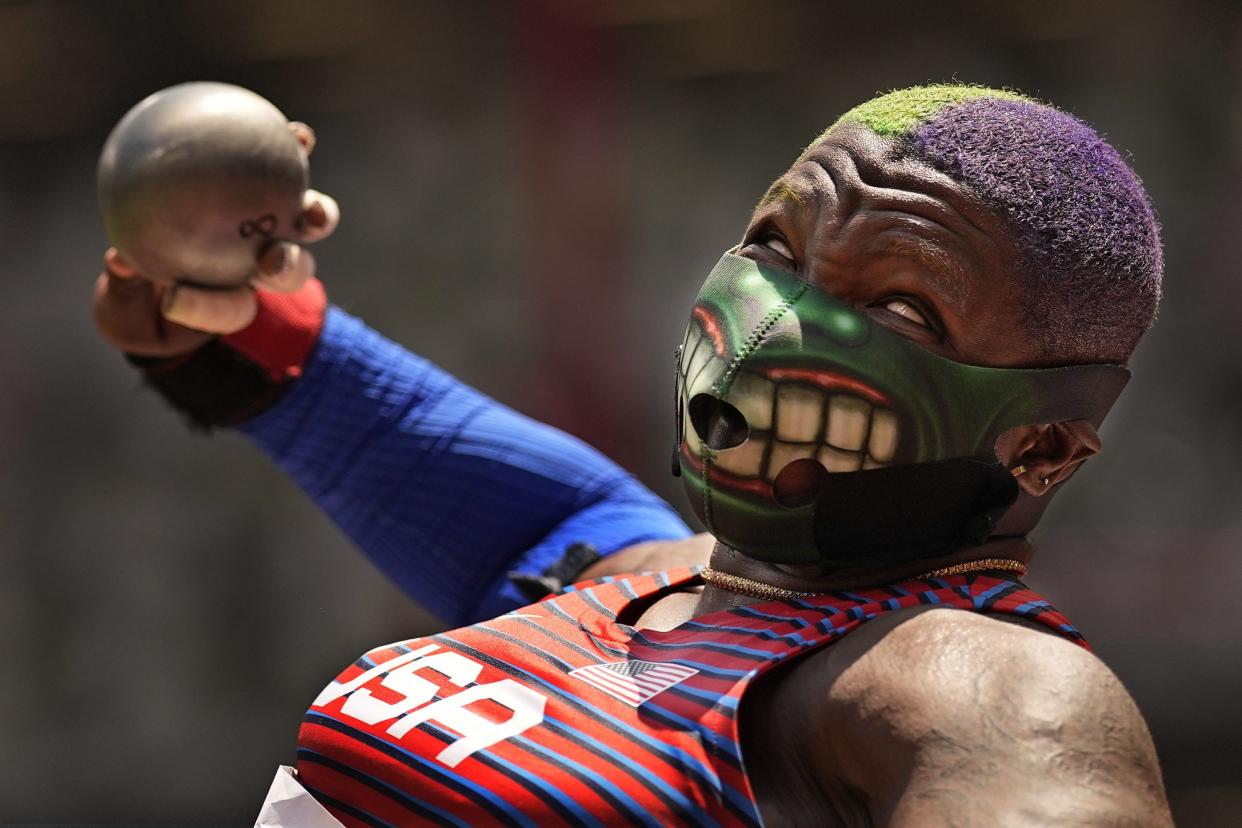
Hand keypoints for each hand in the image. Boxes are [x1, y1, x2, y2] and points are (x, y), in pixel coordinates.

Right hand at [92, 122, 339, 357]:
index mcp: (229, 299)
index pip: (229, 310)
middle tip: (271, 260)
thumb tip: (117, 259)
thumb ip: (125, 285)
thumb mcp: (123, 301)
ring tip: (314, 204)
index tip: (172, 298)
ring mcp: (272, 231)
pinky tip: (290, 127)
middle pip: (287, 273)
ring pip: (303, 226)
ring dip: (317, 216)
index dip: (208, 307)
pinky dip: (292, 152)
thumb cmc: (141, 294)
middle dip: (287, 269)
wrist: (165, 263)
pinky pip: (286, 170)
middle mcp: (256, 268)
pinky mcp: (277, 192)